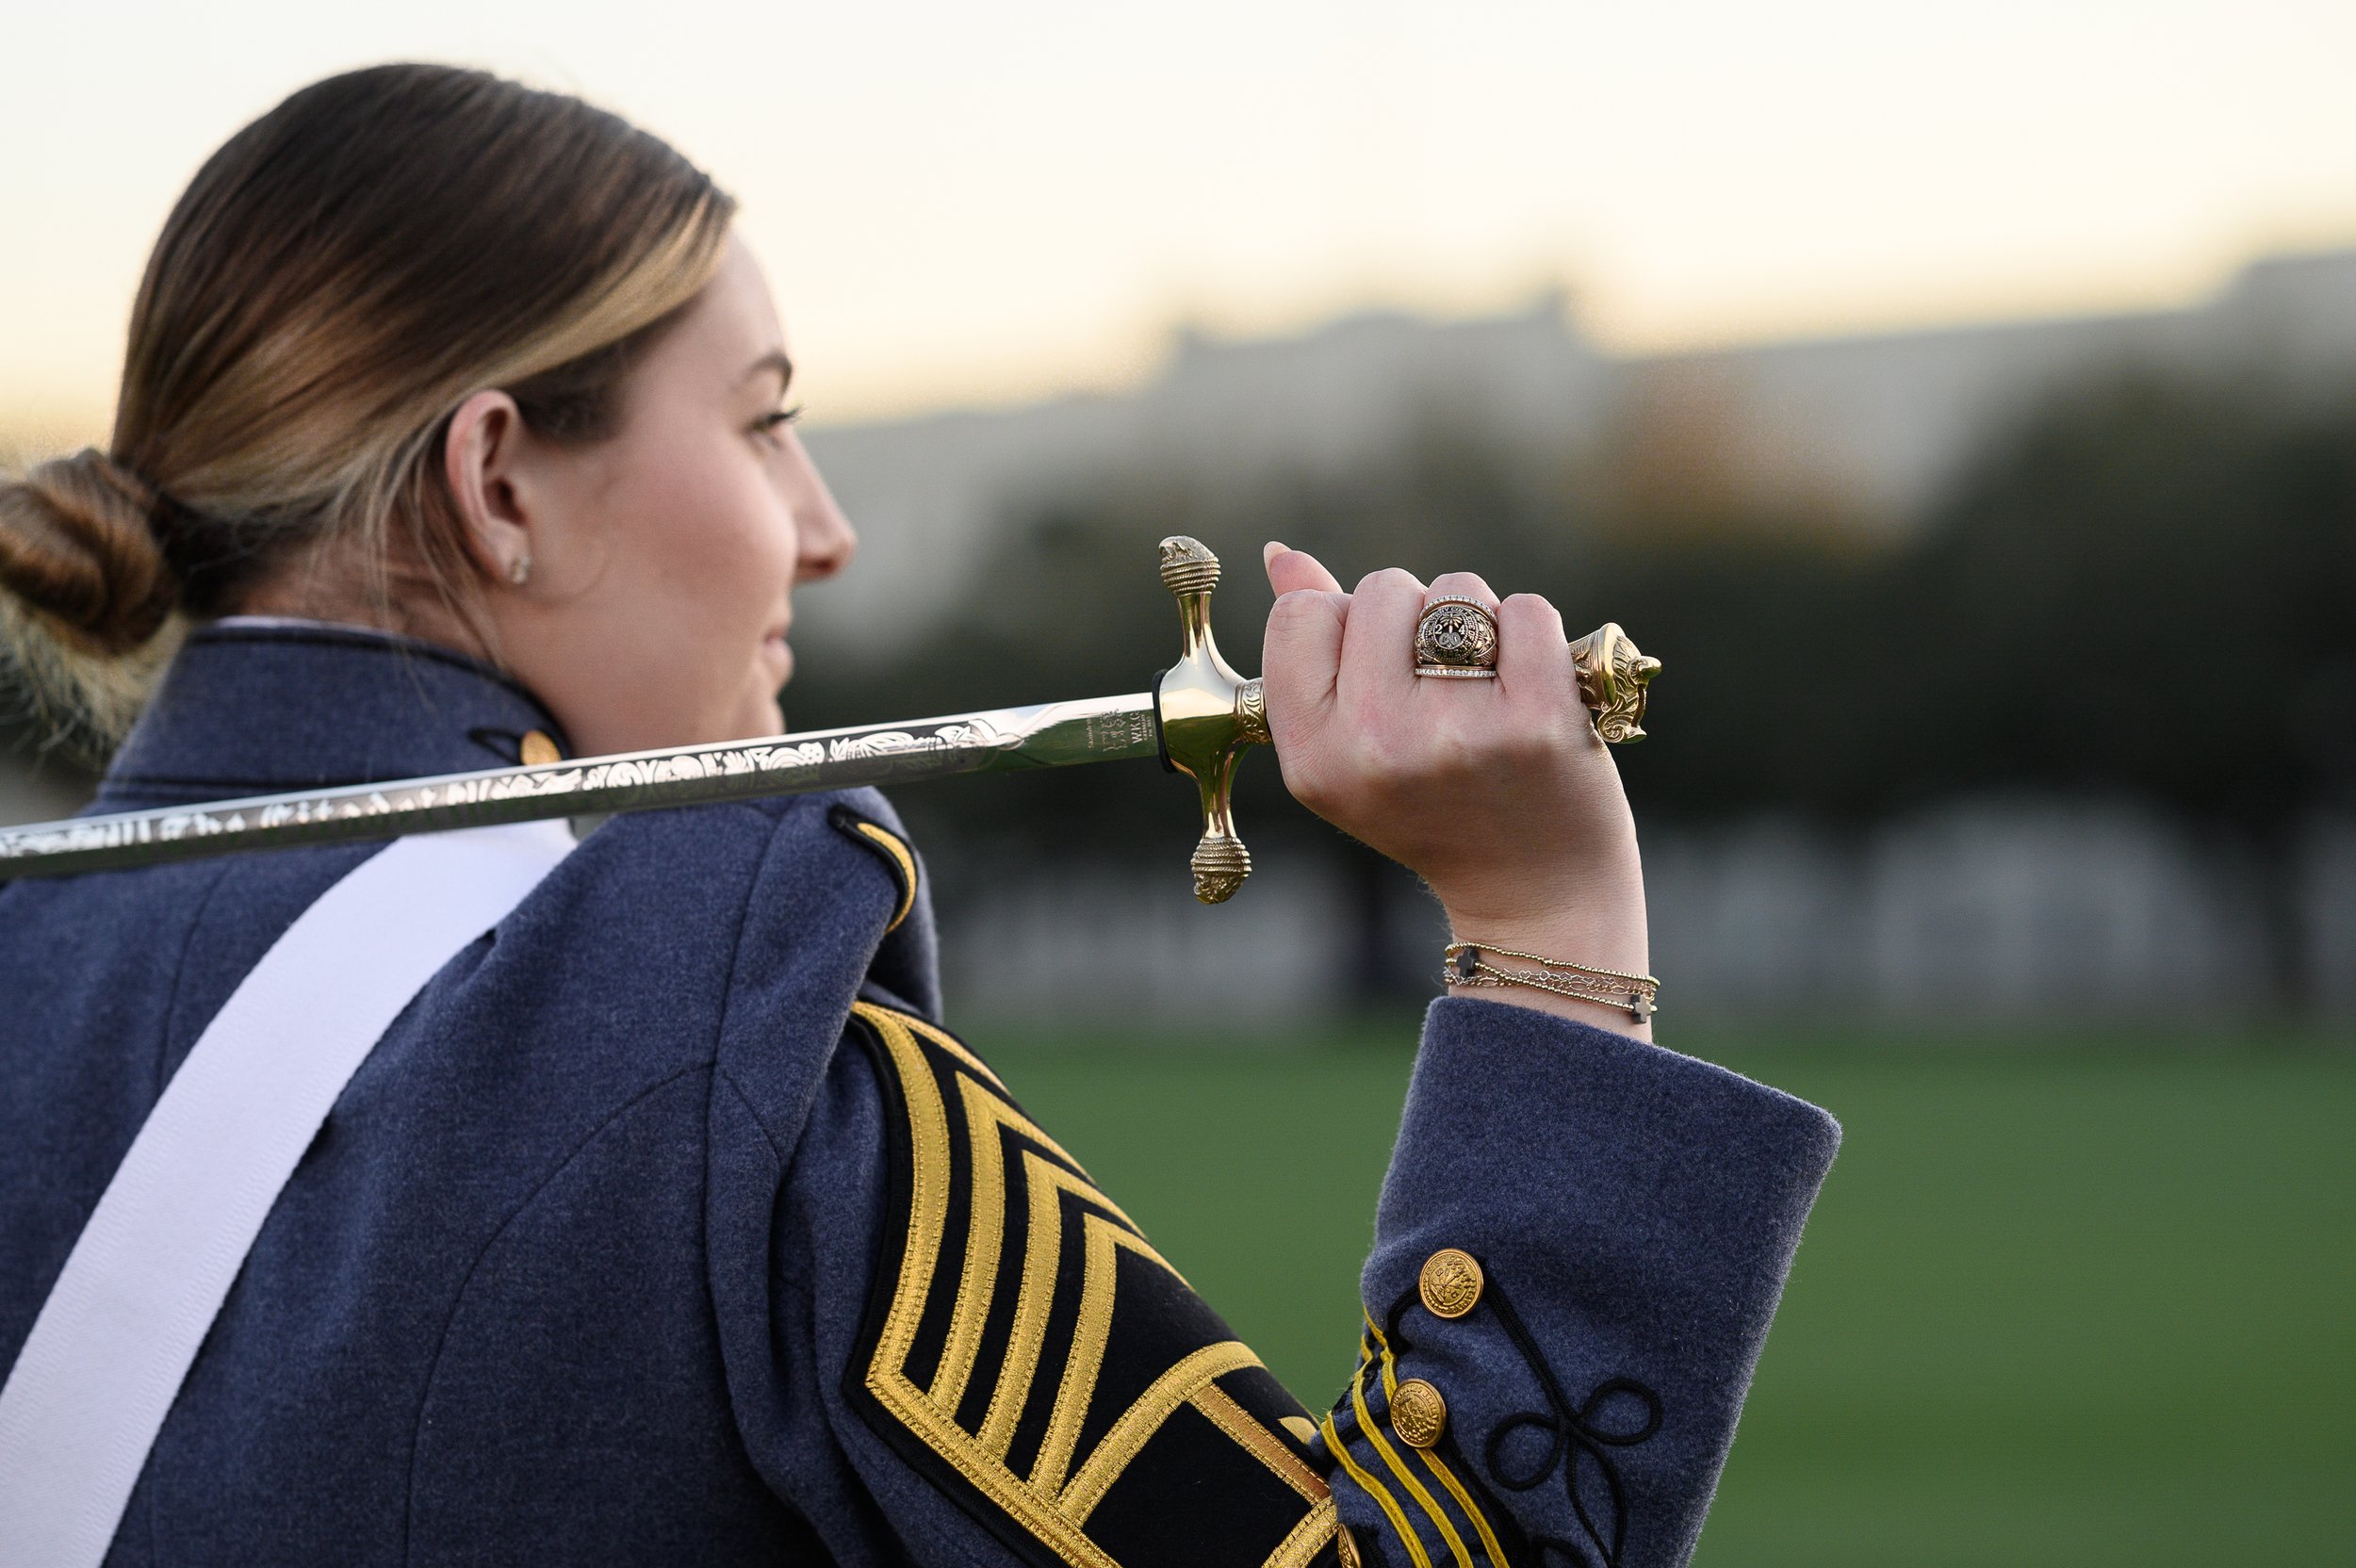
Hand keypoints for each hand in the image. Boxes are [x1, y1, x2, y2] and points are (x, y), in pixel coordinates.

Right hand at [1260, 543, 1651, 1034]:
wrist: (1535, 890)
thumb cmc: (1437, 807)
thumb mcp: (1350, 751)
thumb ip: (1311, 653)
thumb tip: (1279, 555)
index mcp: (1313, 758)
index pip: (1300, 617)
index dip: (1344, 626)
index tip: (1378, 671)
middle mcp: (1375, 747)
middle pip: (1380, 590)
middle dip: (1413, 620)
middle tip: (1439, 689)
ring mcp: (1457, 734)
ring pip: (1455, 592)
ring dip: (1475, 622)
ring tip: (1485, 690)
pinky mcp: (1538, 722)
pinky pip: (1525, 611)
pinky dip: (1532, 635)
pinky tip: (1531, 689)